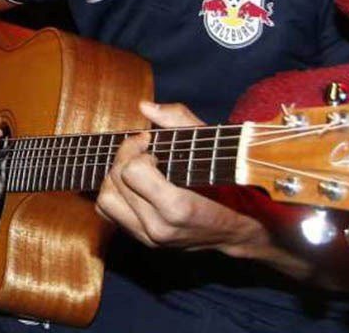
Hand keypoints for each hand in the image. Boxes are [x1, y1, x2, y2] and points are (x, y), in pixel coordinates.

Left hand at [95, 100, 262, 252]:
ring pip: (105, 200)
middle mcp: (159, 228)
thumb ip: (179, 122)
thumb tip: (144, 107)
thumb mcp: (212, 147)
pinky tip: (133, 182)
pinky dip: (114, 192)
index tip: (150, 140)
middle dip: (124, 155)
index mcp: (178, 208)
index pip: (131, 171)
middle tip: (143, 148)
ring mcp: (149, 238)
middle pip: (114, 181)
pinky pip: (108, 213)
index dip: (136, 147)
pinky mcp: (143, 241)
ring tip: (135, 166)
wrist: (243, 230)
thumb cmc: (232, 185)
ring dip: (114, 176)